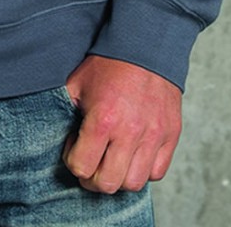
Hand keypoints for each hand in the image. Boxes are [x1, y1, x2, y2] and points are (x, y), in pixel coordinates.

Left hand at [62, 56, 181, 194]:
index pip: (82, 166)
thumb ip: (65, 112)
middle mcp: (130, 132)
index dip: (73, 161)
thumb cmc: (108, 65)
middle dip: (93, 179)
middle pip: (108, 184)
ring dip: (119, 177)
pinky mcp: (171, 135)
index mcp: (103, 119)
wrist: (145, 45)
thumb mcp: (76, 84)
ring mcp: (153, 136)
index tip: (74, 147)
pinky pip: (157, 172)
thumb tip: (59, 137)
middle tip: (90, 164)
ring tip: (112, 160)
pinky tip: (132, 154)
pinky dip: (143, 170)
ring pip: (134, 183)